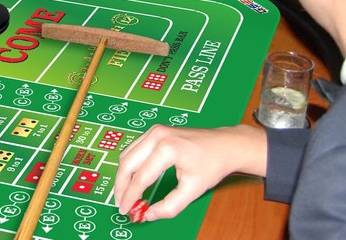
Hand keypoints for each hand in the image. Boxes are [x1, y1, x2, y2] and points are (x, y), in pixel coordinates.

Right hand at [114, 124, 266, 221]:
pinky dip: (130, 164)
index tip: (126, 210)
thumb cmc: (211, 166)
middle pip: (127, 162)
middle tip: (120, 203)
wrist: (224, 144)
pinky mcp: (154, 130)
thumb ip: (170, 206)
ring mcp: (154, 130)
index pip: (140, 177)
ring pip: (127, 153)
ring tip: (124, 193)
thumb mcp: (193, 190)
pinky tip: (132, 178)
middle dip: (121, 185)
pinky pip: (134, 148)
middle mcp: (156, 136)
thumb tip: (149, 215)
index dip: (130, 196)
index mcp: (166, 150)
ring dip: (123, 174)